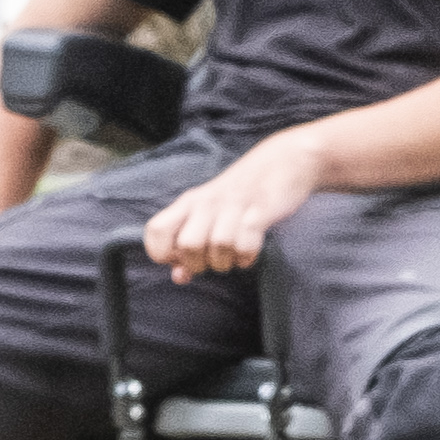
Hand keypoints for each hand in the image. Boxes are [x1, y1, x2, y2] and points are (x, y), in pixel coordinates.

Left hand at [139, 136, 333, 278]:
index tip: (178, 259)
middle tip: (210, 261)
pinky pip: (246, 243)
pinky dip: (246, 257)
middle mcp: (207, 202)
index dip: (161, 253)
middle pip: (188, 245)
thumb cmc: (241, 198)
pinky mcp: (260, 210)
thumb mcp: (209, 216)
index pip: (156, 230)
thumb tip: (179, 276)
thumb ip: (189, 247)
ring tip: (232, 257)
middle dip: (198, 264)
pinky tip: (248, 255)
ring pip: (219, 246)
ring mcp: (234, 205)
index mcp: (189, 203)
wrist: (283, 162)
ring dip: (225, 262)